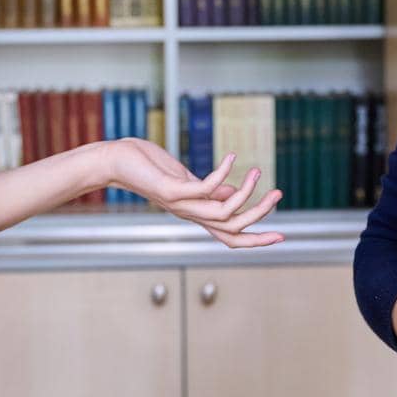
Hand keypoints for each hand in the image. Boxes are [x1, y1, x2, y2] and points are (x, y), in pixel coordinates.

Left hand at [107, 138, 284, 248]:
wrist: (113, 163)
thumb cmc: (148, 168)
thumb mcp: (184, 180)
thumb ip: (209, 190)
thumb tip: (231, 192)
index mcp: (195, 213)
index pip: (230, 236)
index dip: (255, 239)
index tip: (282, 236)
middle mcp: (189, 214)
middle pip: (232, 228)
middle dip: (258, 215)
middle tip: (278, 194)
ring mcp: (180, 204)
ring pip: (223, 212)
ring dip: (246, 193)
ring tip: (258, 171)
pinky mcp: (170, 190)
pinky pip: (204, 188)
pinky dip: (223, 174)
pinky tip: (232, 157)